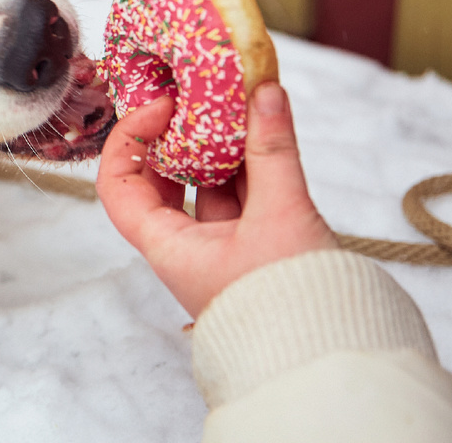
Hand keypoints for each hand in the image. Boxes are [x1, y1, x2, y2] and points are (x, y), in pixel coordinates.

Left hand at [96, 82, 337, 317]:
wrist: (333, 360)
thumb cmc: (293, 304)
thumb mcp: (282, 217)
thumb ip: (273, 151)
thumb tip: (264, 91)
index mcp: (168, 247)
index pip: (118, 185)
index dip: (129, 139)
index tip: (161, 108)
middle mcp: (186, 247)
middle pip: (162, 179)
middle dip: (178, 135)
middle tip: (196, 98)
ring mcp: (221, 247)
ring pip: (207, 183)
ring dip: (220, 144)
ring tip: (236, 103)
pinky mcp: (256, 247)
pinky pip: (243, 195)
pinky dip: (251, 163)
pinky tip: (265, 130)